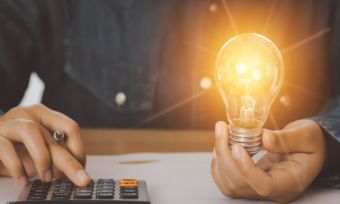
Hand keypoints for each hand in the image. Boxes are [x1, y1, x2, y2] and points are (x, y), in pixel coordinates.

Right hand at [0, 104, 89, 185]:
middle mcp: (26, 114)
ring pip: (31, 131)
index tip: (81, 168)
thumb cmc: (11, 145)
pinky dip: (17, 167)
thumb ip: (51, 153)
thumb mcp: (35, 148)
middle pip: (54, 135)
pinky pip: (7, 147)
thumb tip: (70, 171)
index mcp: (42, 115)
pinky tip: (23, 179)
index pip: (69, 126)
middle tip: (81, 179)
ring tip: (46, 178)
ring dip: (42, 159)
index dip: (78, 149)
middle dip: (70, 161)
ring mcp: (8, 123)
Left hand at [211, 119, 325, 201]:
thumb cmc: (311, 142)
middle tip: (222, 127)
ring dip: (220, 157)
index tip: (236, 146)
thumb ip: (286, 138)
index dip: (245, 169)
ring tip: (221, 133)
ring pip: (229, 184)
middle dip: (225, 155)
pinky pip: (227, 180)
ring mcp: (258, 188)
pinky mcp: (248, 182)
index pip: (263, 186)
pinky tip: (222, 144)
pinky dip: (219, 163)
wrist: (308, 148)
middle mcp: (272, 191)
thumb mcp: (306, 135)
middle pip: (240, 184)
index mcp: (289, 183)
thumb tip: (264, 138)